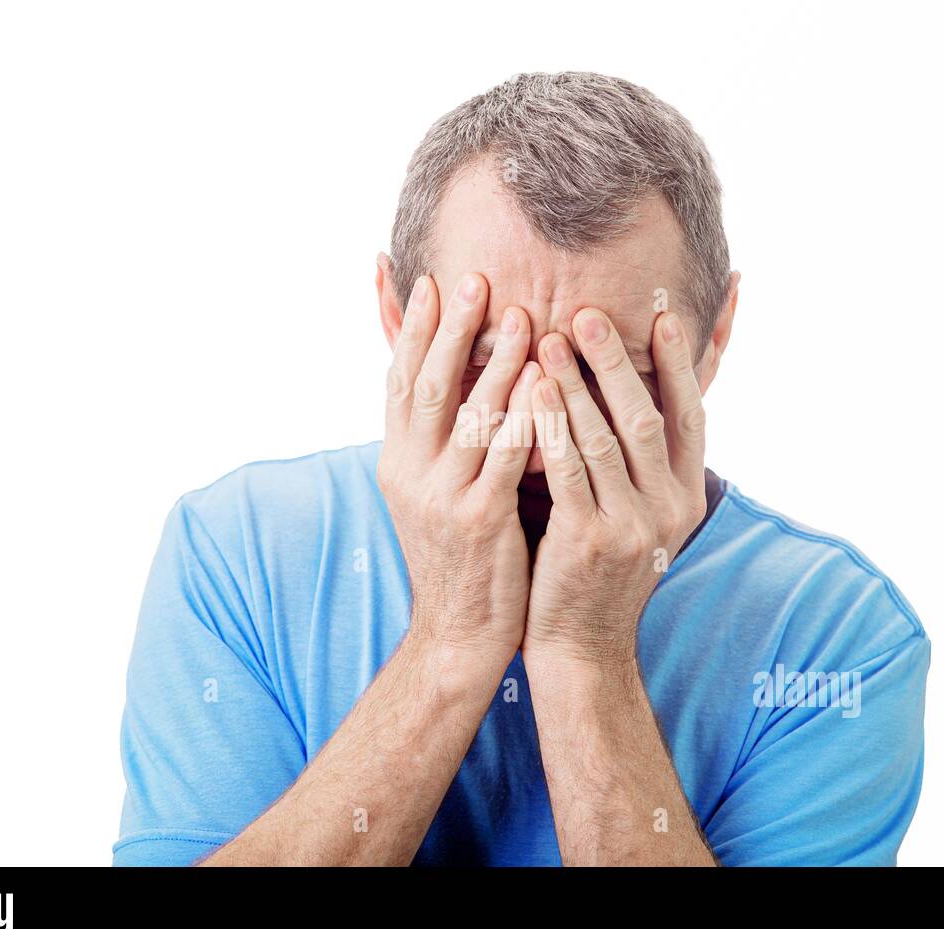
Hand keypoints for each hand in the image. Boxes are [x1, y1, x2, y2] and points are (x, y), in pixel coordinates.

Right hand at [378, 272, 541, 656]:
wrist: (456, 633)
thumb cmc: (459, 557)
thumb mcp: (433, 494)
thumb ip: (442, 441)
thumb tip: (456, 385)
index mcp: (396, 462)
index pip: (398, 382)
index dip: (414, 331)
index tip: (431, 283)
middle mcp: (409, 473)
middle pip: (427, 386)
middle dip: (451, 330)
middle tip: (475, 280)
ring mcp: (441, 496)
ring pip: (468, 415)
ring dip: (495, 363)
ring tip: (522, 318)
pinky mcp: (478, 520)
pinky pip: (506, 457)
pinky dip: (527, 417)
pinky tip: (547, 385)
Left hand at [525, 307, 707, 665]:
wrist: (581, 647)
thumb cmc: (598, 571)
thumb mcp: (638, 517)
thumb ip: (639, 463)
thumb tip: (636, 396)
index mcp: (686, 497)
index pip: (691, 417)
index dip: (680, 365)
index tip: (664, 316)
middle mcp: (669, 509)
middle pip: (647, 418)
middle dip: (618, 362)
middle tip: (589, 313)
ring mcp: (632, 527)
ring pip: (604, 439)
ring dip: (576, 384)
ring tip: (550, 338)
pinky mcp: (590, 541)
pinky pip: (568, 470)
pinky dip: (551, 426)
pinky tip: (531, 392)